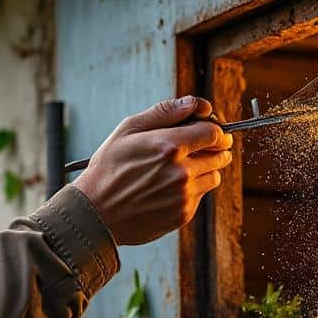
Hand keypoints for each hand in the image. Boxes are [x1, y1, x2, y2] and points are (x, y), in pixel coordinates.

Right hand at [73, 96, 232, 244]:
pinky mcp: (183, 214)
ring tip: (181, 168)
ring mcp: (184, 195)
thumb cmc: (108, 169)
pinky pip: (201, 195)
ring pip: (214, 176)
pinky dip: (193, 189)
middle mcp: (182, 171)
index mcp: (169, 146)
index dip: (215, 129)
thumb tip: (194, 103)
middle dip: (215, 147)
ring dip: (206, 169)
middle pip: (221, 154)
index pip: (214, 132)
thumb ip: (164, 112)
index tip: (209, 130)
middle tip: (201, 147)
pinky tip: (170, 187)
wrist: (96, 213)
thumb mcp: (127, 130)